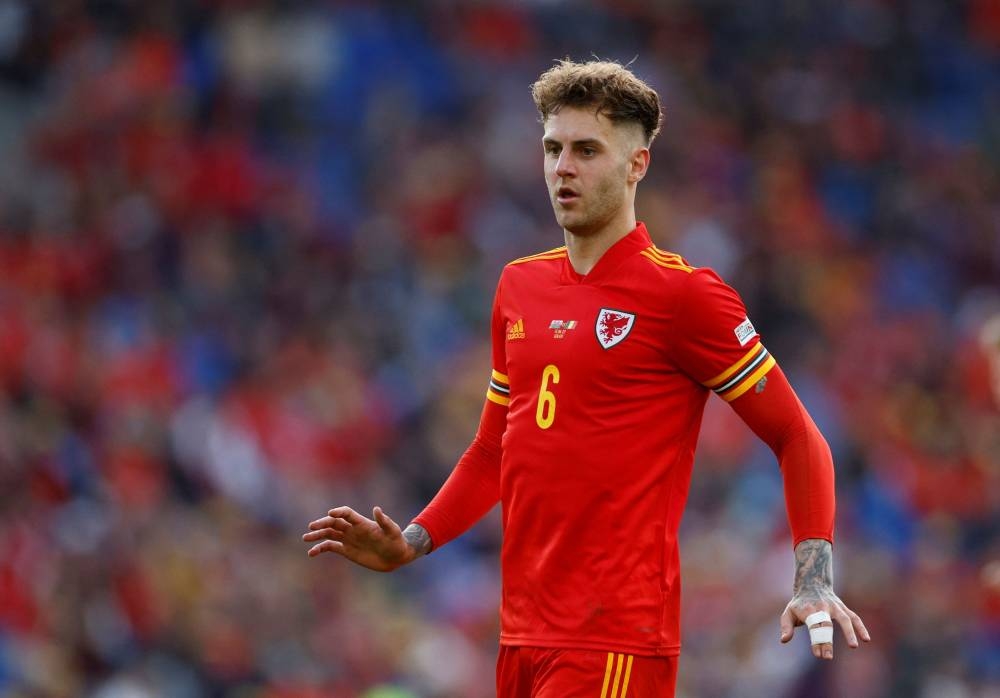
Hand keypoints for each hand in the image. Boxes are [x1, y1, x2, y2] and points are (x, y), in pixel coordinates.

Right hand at [302, 506, 417, 571]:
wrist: (396, 557)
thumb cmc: (396, 542)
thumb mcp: (393, 531)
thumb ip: (384, 521)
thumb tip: (376, 509)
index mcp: (362, 523)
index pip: (347, 514)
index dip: (339, 512)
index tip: (331, 513)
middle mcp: (353, 529)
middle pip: (334, 522)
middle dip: (322, 523)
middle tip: (312, 527)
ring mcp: (349, 539)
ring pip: (329, 534)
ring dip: (317, 535)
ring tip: (305, 538)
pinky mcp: (347, 550)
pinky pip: (331, 547)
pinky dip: (320, 548)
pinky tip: (311, 552)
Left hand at [779, 539, 870, 659]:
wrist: (812, 583)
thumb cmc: (799, 603)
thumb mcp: (788, 612)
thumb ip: (786, 626)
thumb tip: (784, 640)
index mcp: (808, 610)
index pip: (813, 628)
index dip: (816, 641)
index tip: (818, 655)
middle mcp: (822, 607)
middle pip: (826, 625)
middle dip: (827, 641)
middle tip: (827, 657)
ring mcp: (835, 607)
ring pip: (844, 618)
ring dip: (849, 632)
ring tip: (854, 646)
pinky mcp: (843, 608)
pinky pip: (854, 617)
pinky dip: (861, 627)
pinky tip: (866, 639)